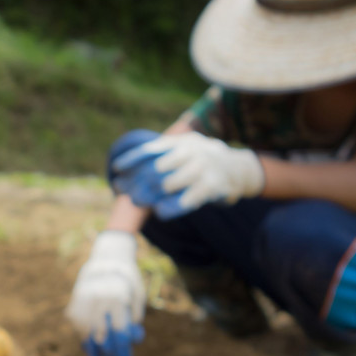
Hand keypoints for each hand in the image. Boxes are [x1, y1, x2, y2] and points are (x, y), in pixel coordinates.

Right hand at [65, 231, 145, 355]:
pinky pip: (78, 327)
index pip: (119, 332)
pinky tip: (90, 346)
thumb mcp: (138, 295)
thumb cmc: (127, 282)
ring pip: (86, 333)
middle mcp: (98, 299)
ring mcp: (83, 302)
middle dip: (108, 353)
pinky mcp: (74, 303)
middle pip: (102, 336)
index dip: (121, 350)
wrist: (106, 261)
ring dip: (93, 349)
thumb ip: (135, 316)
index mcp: (118, 297)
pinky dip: (84, 337)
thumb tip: (131, 340)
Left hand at [113, 131, 264, 218]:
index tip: (117, 169)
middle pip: (157, 167)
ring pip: (170, 183)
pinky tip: (160, 212)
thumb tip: (126, 170)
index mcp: (181, 142)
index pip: (152, 149)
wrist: (239, 168)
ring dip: (151, 194)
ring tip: (138, 200)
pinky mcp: (213, 187)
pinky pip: (188, 199)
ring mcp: (203, 168)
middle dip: (137, 180)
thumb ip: (161, 157)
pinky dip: (172, 206)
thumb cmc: (201, 163)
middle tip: (124, 190)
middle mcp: (191, 152)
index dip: (132, 159)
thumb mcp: (184, 152)